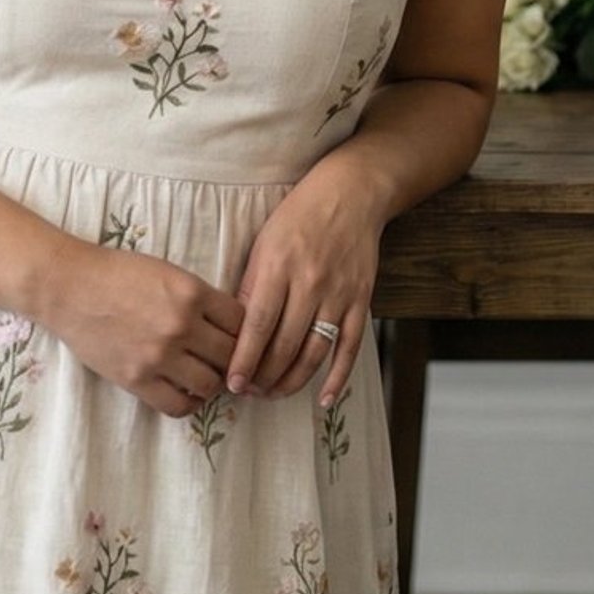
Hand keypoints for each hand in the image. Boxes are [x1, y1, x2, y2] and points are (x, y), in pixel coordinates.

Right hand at [50, 242, 245, 419]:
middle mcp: (180, 325)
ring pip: (210, 384)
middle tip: (226, 361)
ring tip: (205, 376)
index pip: (242, 322)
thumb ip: (200, 298)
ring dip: (213, 383)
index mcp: (192, 293)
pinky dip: (189, 403)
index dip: (244, 331)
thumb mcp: (168, 272)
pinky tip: (186, 392)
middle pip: (231, 355)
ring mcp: (159, 356)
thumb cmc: (117, 273)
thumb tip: (231, 327)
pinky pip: (178, 406)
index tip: (237, 337)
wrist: (68, 287)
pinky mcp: (137, 380)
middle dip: (233, 359)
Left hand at [226, 162, 382, 408]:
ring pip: (315, 351)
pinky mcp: (361, 301)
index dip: (244, 358)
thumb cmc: (298, 217)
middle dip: (264, 376)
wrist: (350, 195)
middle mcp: (310, 283)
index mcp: (279, 266)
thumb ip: (251, 286)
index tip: (232, 383)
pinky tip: (323, 398)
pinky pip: (350, 347)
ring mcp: (339, 294)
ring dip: (293, 380)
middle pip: (285, 344)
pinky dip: (338, 377)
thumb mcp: (264, 243)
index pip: (259, 324)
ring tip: (274, 394)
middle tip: (249, 393)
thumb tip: (234, 330)